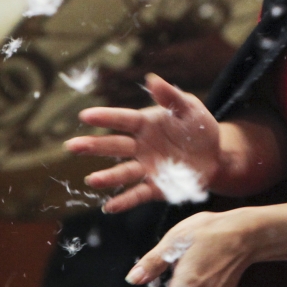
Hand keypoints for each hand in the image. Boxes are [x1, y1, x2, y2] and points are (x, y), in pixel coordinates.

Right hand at [65, 73, 221, 213]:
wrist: (216, 156)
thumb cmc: (199, 127)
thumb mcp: (190, 108)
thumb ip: (172, 96)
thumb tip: (152, 79)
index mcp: (147, 123)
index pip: (123, 119)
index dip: (105, 118)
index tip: (84, 115)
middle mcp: (141, 146)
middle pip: (115, 146)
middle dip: (93, 145)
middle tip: (71, 146)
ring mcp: (147, 167)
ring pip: (123, 172)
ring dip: (108, 177)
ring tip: (91, 180)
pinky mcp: (157, 187)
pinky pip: (139, 194)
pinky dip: (125, 200)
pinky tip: (109, 206)